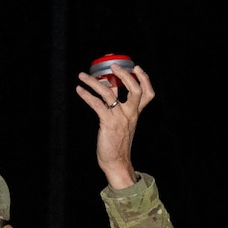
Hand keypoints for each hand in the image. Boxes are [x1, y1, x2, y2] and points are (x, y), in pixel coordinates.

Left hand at [77, 64, 155, 190]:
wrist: (116, 162)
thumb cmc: (117, 143)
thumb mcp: (122, 123)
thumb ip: (119, 107)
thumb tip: (113, 90)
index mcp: (135, 113)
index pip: (147, 93)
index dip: (144, 79)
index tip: (136, 68)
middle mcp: (130, 114)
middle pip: (135, 89)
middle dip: (124, 75)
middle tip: (113, 66)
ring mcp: (120, 118)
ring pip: (110, 93)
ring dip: (94, 82)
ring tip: (83, 76)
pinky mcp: (108, 123)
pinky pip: (97, 104)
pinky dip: (87, 95)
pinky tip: (79, 90)